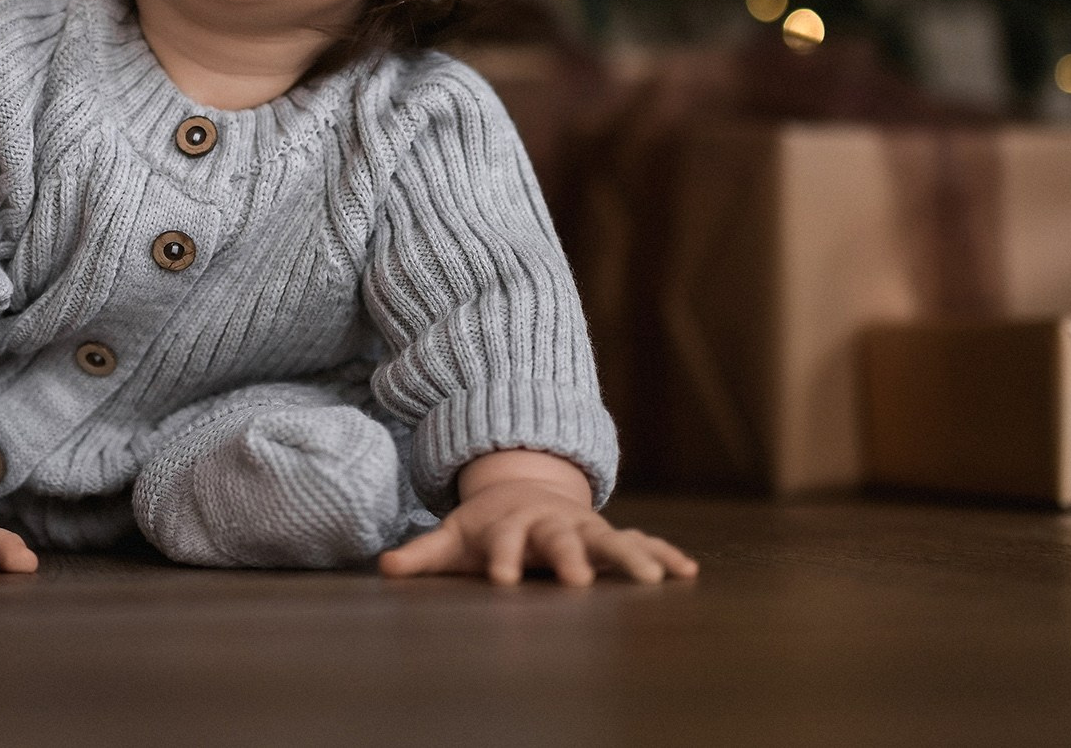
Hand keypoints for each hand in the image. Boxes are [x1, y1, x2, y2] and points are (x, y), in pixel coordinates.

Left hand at [378, 452, 697, 586]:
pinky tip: (688, 571)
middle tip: (576, 582)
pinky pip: (643, 543)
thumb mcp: (454, 536)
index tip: (500, 580)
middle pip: (560, 540)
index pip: (504, 543)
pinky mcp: (610, 534)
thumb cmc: (487, 525)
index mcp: (513, 526)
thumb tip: (383, 567)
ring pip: (610, 540)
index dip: (501, 558)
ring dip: (631, 558)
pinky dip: (665, 554)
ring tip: (652, 580)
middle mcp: (552, 524)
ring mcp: (585, 527)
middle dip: (569, 559)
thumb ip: (423, 553)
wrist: (524, 488)